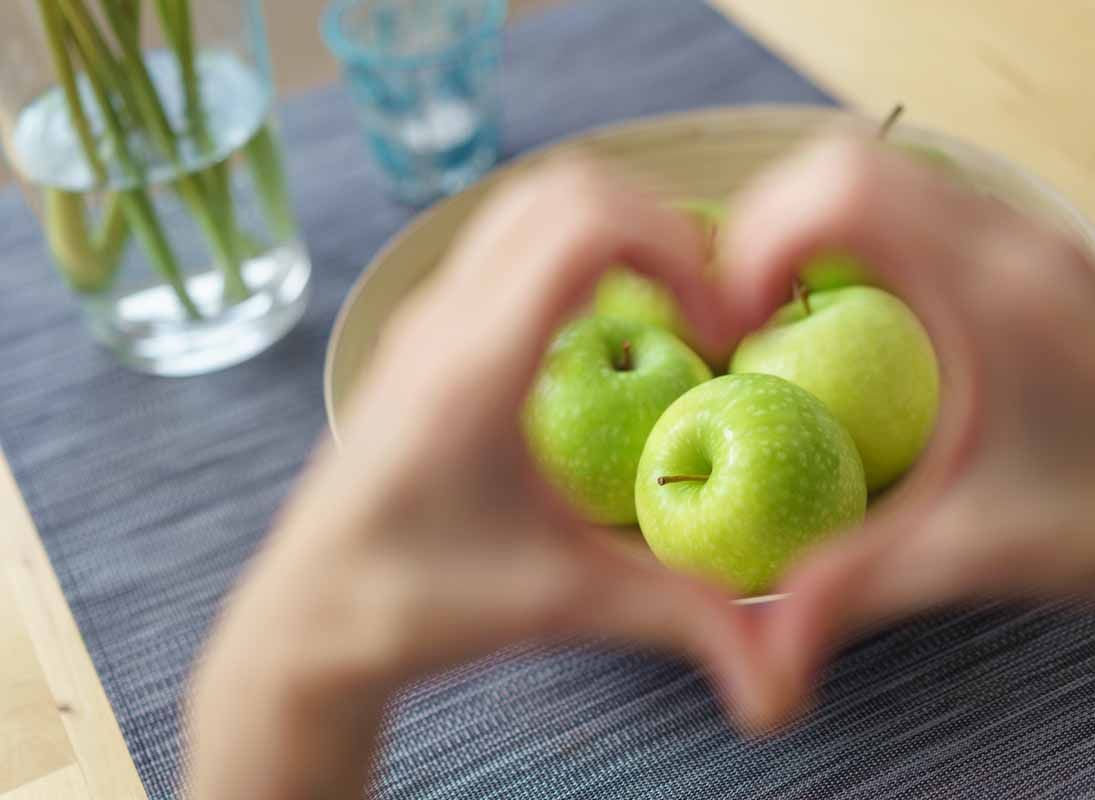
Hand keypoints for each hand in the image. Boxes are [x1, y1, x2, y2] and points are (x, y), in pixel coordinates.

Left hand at [186, 160, 774, 799]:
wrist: (307, 616)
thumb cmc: (417, 604)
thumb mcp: (564, 604)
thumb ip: (686, 622)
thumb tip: (786, 678)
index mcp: (476, 366)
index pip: (586, 222)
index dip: (678, 249)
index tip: (718, 328)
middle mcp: (444, 319)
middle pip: (565, 188)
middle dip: (658, 224)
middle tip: (706, 303)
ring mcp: (425, 318)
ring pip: (528, 204)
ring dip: (613, 228)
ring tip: (666, 307)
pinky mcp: (422, 334)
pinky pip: (504, 242)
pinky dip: (572, 248)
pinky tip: (601, 332)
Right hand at [719, 138, 1094, 721]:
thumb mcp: (970, 554)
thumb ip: (853, 588)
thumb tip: (762, 651)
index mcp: (994, 294)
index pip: (846, 191)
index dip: (760, 239)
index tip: (736, 319)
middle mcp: (1009, 242)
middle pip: (846, 161)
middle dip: (763, 225)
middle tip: (738, 310)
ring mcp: (1021, 238)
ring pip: (878, 169)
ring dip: (804, 222)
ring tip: (772, 305)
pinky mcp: (1022, 254)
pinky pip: (911, 199)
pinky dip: (848, 231)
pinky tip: (841, 308)